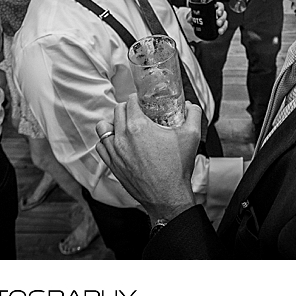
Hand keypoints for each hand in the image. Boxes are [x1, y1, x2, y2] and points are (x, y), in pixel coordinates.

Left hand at [95, 97, 199, 222]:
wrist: (168, 197)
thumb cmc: (177, 169)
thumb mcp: (192, 136)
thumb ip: (194, 115)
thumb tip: (191, 107)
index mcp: (139, 126)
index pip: (130, 101)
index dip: (138, 99)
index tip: (144, 103)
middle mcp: (123, 137)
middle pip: (117, 111)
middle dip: (128, 108)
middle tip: (138, 114)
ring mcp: (115, 152)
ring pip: (104, 127)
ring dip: (114, 123)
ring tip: (125, 126)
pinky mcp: (112, 165)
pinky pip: (100, 146)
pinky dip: (107, 141)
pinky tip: (118, 142)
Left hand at [176, 3, 227, 39]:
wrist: (192, 27)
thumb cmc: (193, 17)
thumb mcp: (191, 12)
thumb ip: (187, 10)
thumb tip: (177, 7)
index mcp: (210, 7)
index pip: (219, 5)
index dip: (220, 8)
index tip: (217, 12)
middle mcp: (215, 13)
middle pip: (223, 13)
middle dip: (222, 18)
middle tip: (218, 21)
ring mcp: (217, 20)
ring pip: (224, 20)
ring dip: (223, 24)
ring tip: (219, 27)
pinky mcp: (217, 27)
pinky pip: (223, 27)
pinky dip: (222, 29)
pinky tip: (220, 31)